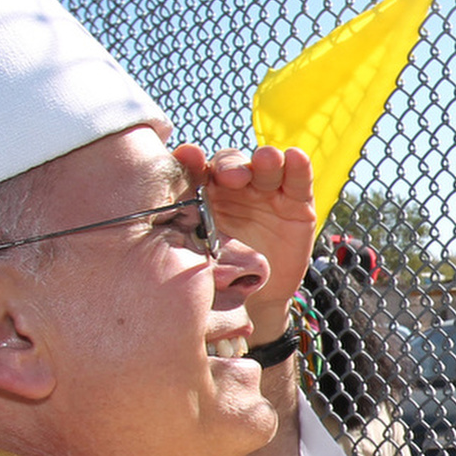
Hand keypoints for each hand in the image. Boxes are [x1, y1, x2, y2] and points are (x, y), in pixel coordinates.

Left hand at [181, 144, 315, 342]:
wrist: (254, 299)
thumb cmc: (218, 275)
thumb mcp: (198, 257)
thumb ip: (184, 240)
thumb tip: (157, 240)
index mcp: (205, 194)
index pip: (198, 170)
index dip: (193, 160)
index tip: (188, 156)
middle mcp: (235, 187)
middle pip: (232, 164)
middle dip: (231, 166)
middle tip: (231, 177)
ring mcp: (267, 192)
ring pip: (265, 167)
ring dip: (265, 160)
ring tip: (266, 160)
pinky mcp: (296, 202)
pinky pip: (298, 181)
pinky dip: (298, 167)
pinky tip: (295, 157)